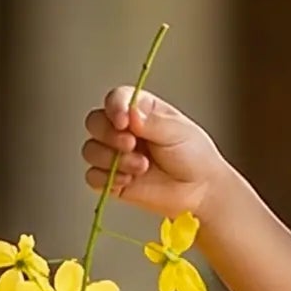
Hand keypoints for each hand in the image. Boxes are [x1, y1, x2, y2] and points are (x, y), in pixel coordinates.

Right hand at [81, 87, 223, 217]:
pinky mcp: (111, 179)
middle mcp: (123, 130)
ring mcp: (115, 154)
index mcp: (139, 110)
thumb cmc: (194, 156)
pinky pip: (92, 176)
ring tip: (141, 167)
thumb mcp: (178, 131)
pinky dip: (106, 179)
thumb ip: (152, 122)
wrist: (200, 190)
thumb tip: (130, 113)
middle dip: (109, 135)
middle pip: (95, 122)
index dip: (114, 108)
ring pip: (90, 150)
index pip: (115, 99)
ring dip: (112, 160)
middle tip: (131, 145)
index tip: (123, 121)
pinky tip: (128, 180)